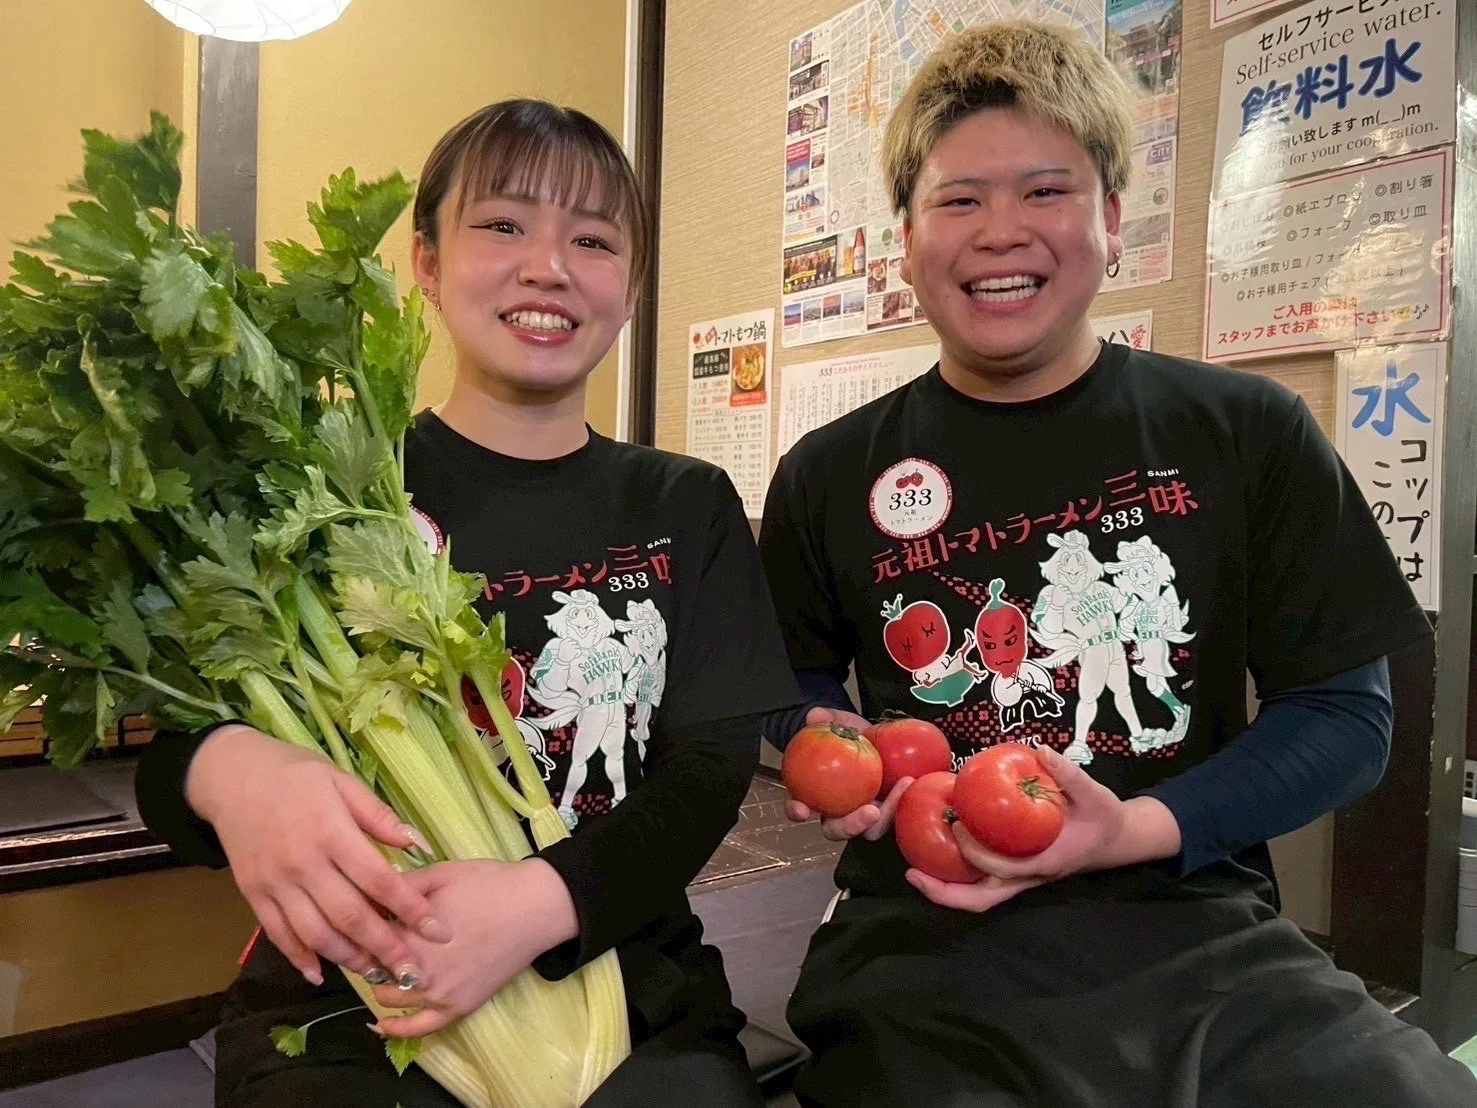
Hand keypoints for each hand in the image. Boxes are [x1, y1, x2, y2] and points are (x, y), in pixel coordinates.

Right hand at [187, 724, 450, 986]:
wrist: (232, 776)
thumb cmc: (296, 774)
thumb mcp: (342, 781)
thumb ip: (379, 816)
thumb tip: (418, 844)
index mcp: (331, 832)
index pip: (379, 880)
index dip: (410, 908)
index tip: (438, 929)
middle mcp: (303, 864)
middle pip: (350, 916)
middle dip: (386, 948)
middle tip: (413, 972)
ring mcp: (275, 883)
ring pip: (316, 933)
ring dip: (349, 959)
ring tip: (377, 973)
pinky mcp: (253, 895)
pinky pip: (278, 934)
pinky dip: (299, 958)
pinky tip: (321, 974)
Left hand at [369, 858, 578, 1036]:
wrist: (534, 907)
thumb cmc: (488, 883)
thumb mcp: (439, 873)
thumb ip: (400, 885)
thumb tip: (368, 894)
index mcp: (407, 932)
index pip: (363, 936)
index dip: (358, 926)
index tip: (360, 917)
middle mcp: (416, 968)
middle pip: (371, 968)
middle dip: (367, 954)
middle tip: (373, 939)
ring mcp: (437, 993)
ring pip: (387, 996)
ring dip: (380, 982)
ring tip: (385, 965)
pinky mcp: (457, 1008)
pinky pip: (417, 1029)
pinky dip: (394, 1029)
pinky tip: (380, 1024)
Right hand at [784, 707, 908, 841]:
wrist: (871, 736)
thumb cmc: (847, 734)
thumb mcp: (838, 722)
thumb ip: (826, 719)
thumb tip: (815, 715)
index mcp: (815, 795)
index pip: (798, 809)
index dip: (795, 812)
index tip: (802, 810)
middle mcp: (837, 811)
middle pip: (837, 830)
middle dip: (851, 826)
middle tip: (870, 811)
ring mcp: (862, 814)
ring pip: (870, 829)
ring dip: (886, 814)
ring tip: (902, 786)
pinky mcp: (885, 811)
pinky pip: (893, 813)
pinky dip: (902, 799)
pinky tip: (910, 780)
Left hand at [906, 745, 1181, 911]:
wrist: (1117, 839)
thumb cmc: (1104, 817)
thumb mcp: (1096, 794)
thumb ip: (1071, 775)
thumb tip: (1042, 750)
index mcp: (1046, 863)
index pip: (1004, 869)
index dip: (977, 853)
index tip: (958, 825)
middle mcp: (1029, 878)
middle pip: (981, 900)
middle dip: (945, 894)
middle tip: (912, 873)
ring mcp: (1020, 879)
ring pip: (978, 897)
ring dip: (945, 889)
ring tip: (913, 869)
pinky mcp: (1015, 871)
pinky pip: (981, 881)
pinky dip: (957, 874)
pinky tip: (935, 851)